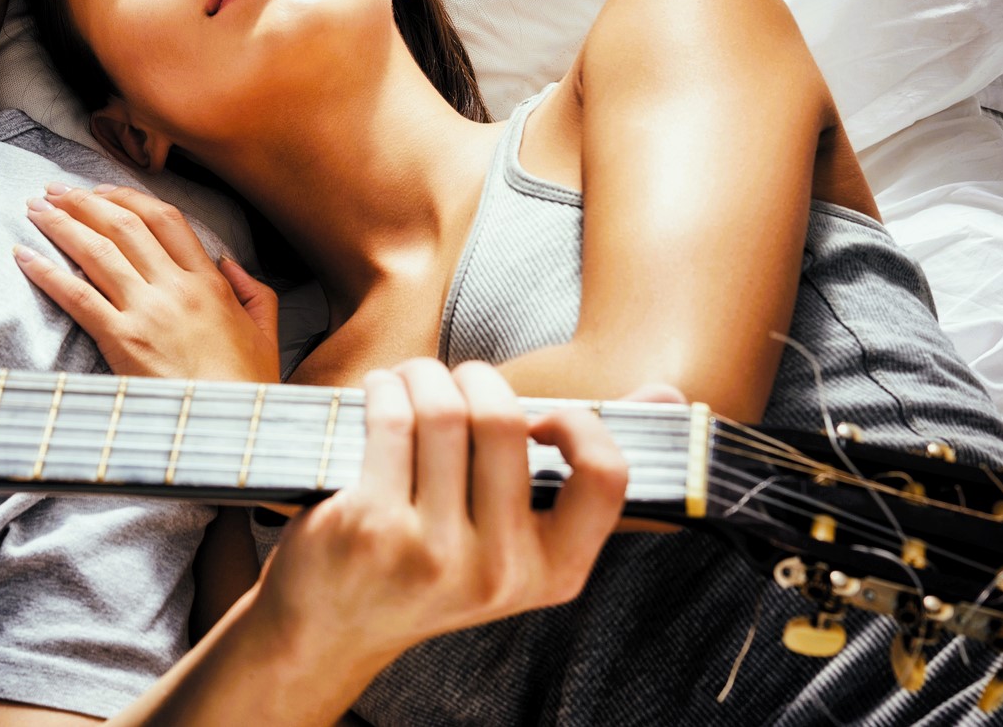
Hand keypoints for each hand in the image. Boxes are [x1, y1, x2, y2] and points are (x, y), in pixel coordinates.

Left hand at [16, 183, 279, 383]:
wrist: (226, 432)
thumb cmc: (247, 389)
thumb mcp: (266, 332)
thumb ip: (254, 291)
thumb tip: (230, 262)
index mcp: (210, 283)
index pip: (166, 220)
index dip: (129, 198)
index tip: (102, 191)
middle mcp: (176, 288)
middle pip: (124, 226)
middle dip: (85, 202)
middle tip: (55, 190)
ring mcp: (147, 313)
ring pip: (98, 252)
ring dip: (62, 224)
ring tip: (36, 209)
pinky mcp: (122, 341)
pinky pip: (78, 296)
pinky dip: (48, 272)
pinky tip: (25, 257)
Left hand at [246, 360, 626, 670]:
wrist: (332, 627)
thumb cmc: (432, 565)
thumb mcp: (516, 538)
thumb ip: (584, 468)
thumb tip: (669, 395)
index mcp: (552, 572)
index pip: (605, 478)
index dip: (580, 423)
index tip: (542, 414)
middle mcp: (498, 570)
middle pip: (504, 422)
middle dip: (476, 379)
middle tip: (455, 382)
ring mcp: (431, 550)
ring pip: (444, 410)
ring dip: (423, 374)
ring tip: (411, 381)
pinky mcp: (371, 525)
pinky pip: (392, 419)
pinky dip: (385, 387)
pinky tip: (380, 393)